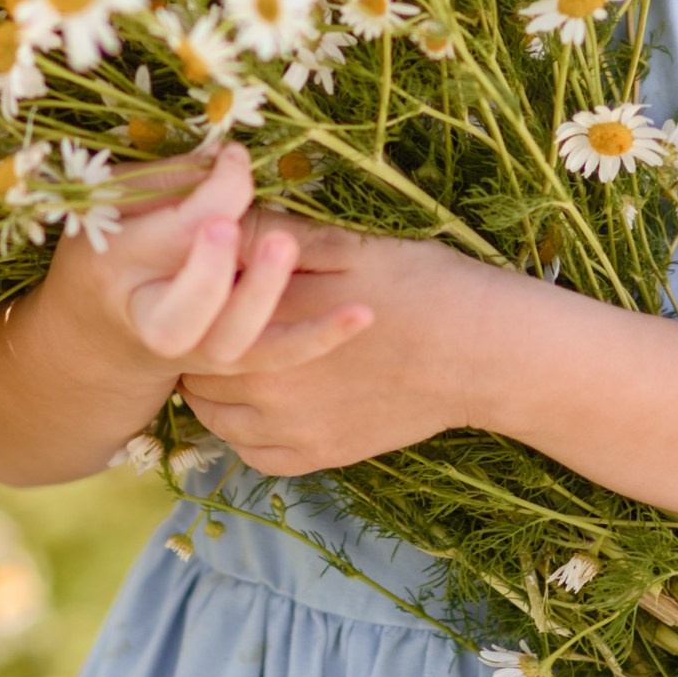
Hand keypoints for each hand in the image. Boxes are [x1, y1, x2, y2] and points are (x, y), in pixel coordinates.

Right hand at [0, 145, 371, 487]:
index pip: (161, 235)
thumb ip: (173, 180)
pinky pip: (274, 360)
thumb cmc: (117, 246)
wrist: (99, 338)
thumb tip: (235, 159)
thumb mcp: (122, 202)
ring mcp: (193, 353)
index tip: (234, 158)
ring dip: (261, 299)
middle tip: (228, 226)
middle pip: (179, 315)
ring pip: (229, 344)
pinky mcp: (230, 366)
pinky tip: (361, 314)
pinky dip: (318, 339)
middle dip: (204, 272)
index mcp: (112, 266)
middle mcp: (150, 319)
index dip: (201, 194)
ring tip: (284, 248)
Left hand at [180, 227, 516, 476]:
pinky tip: (268, 402)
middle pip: (195, 369)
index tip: (213, 283)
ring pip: (215, 417)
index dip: (198, 297)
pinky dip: (248, 432)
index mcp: (265, 323)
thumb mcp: (346, 244)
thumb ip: (273, 237)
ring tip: (241, 360)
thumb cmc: (419, 285)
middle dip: (202, 343)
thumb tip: (215, 219)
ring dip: (218, 390)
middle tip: (223, 319)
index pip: (195, 314)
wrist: (482, 352)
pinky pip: (253, 454)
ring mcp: (291, 430)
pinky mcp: (318, 456)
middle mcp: (266, 386)